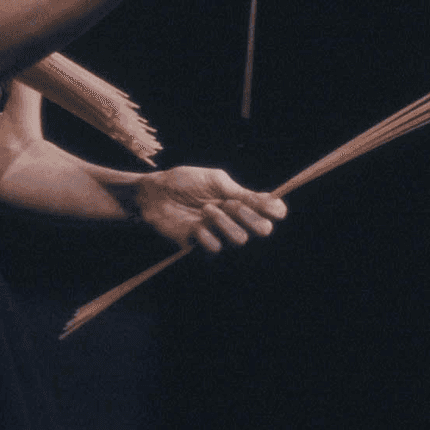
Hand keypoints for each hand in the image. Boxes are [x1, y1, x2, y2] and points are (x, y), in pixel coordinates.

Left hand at [133, 166, 286, 251]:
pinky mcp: (201, 245)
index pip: (270, 213)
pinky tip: (195, 224)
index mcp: (241, 202)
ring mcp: (219, 234)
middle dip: (248, 215)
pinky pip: (215, 247)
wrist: (154, 193)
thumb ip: (243, 194)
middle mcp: (234, 220)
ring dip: (223, 222)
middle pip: (262, 230)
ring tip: (205, 209)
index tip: (273, 208)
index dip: (275, 211)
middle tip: (229, 203)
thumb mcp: (215, 182)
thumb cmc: (184, 183)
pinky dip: (206, 234)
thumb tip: (275, 202)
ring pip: (239, 239)